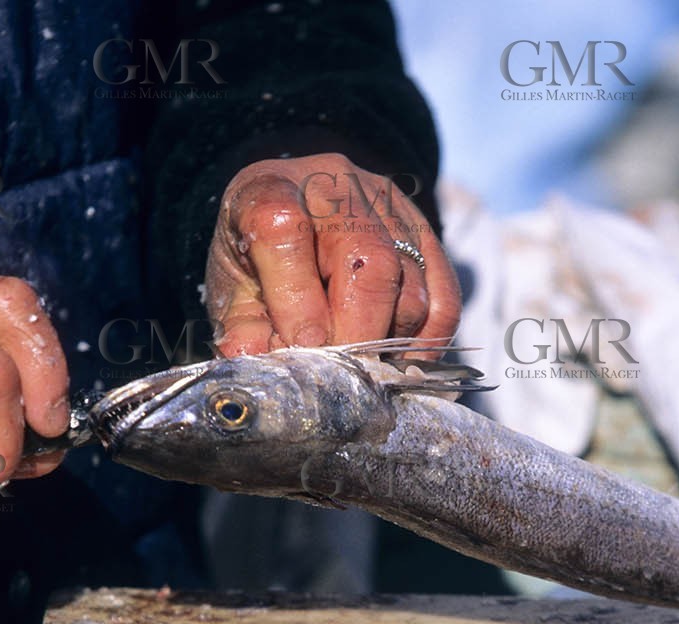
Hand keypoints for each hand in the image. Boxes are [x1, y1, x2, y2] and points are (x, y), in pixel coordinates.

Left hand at [205, 153, 459, 355]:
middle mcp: (337, 188)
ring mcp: (390, 208)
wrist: (298, 215)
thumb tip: (259, 364)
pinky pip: (444, 297)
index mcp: (271, 191)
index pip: (286, 234)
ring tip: (364, 372)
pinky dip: (427, 341)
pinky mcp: (427, 235)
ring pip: (411, 288)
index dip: (297, 302)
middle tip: (342, 378)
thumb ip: (242, 328)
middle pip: (368, 262)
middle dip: (357, 334)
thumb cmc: (260, 258)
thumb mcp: (234, 289)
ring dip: (390, 343)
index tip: (304, 348)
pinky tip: (401, 363)